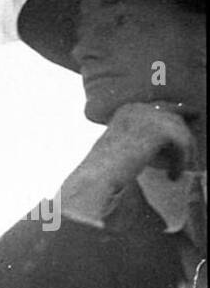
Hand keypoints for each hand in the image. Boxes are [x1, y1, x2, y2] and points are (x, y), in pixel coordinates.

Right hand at [62, 103, 197, 220]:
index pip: (160, 108)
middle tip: (192, 151)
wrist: (96, 178)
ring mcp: (150, 117)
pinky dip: (180, 162)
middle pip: (174, 116)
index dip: (174, 121)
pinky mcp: (160, 130)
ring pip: (181, 131)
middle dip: (185, 133)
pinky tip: (173, 176)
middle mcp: (139, 108)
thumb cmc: (101, 171)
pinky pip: (182, 144)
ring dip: (184, 153)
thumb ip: (136, 138)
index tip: (184, 133)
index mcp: (127, 109)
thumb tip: (159, 143)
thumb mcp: (119, 146)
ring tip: (178, 170)